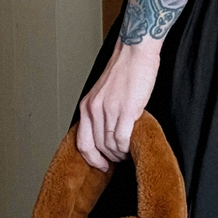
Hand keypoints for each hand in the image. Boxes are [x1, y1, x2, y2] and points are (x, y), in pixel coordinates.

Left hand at [76, 37, 163, 169]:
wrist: (134, 52)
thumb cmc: (124, 69)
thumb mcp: (103, 92)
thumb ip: (101, 110)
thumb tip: (107, 131)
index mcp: (87, 106)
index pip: (83, 142)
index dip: (91, 158)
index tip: (100, 165)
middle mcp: (94, 110)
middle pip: (99, 146)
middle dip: (110, 157)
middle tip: (120, 159)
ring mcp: (109, 111)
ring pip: (111, 145)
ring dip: (120, 153)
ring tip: (128, 153)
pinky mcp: (125, 111)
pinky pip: (123, 139)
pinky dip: (128, 147)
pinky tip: (133, 146)